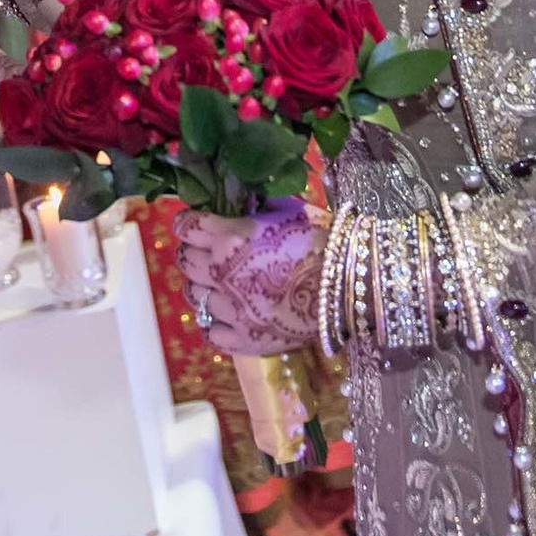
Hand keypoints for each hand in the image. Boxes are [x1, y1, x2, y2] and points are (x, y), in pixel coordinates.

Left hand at [172, 196, 325, 355]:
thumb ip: (256, 205)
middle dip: (194, 253)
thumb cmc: (322, 240)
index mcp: (228, 238)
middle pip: (186, 261)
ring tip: (220, 285)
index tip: (195, 225)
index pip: (186, 227)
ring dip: (204, 287)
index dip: (189, 224)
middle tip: (209, 253)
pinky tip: (229, 315)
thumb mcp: (287, 210)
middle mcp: (221, 274)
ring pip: (195, 297)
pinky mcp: (244, 340)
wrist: (349, 284)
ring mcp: (231, 310)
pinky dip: (216, 323)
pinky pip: (211, 333)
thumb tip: (242, 195)